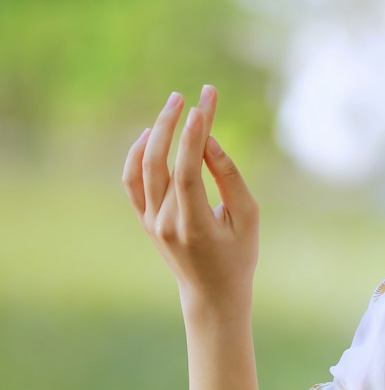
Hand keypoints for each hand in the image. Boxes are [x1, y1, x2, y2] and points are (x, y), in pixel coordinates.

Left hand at [122, 85, 259, 319]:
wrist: (211, 294)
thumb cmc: (238, 255)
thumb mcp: (247, 218)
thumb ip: (230, 178)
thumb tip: (209, 141)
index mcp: (194, 226)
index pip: (187, 171)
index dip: (194, 135)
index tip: (203, 103)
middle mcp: (165, 223)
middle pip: (161, 162)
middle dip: (172, 124)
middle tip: (187, 95)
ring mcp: (150, 222)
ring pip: (143, 168)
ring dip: (156, 133)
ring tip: (173, 105)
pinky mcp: (144, 220)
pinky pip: (132, 181)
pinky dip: (137, 155)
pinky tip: (149, 134)